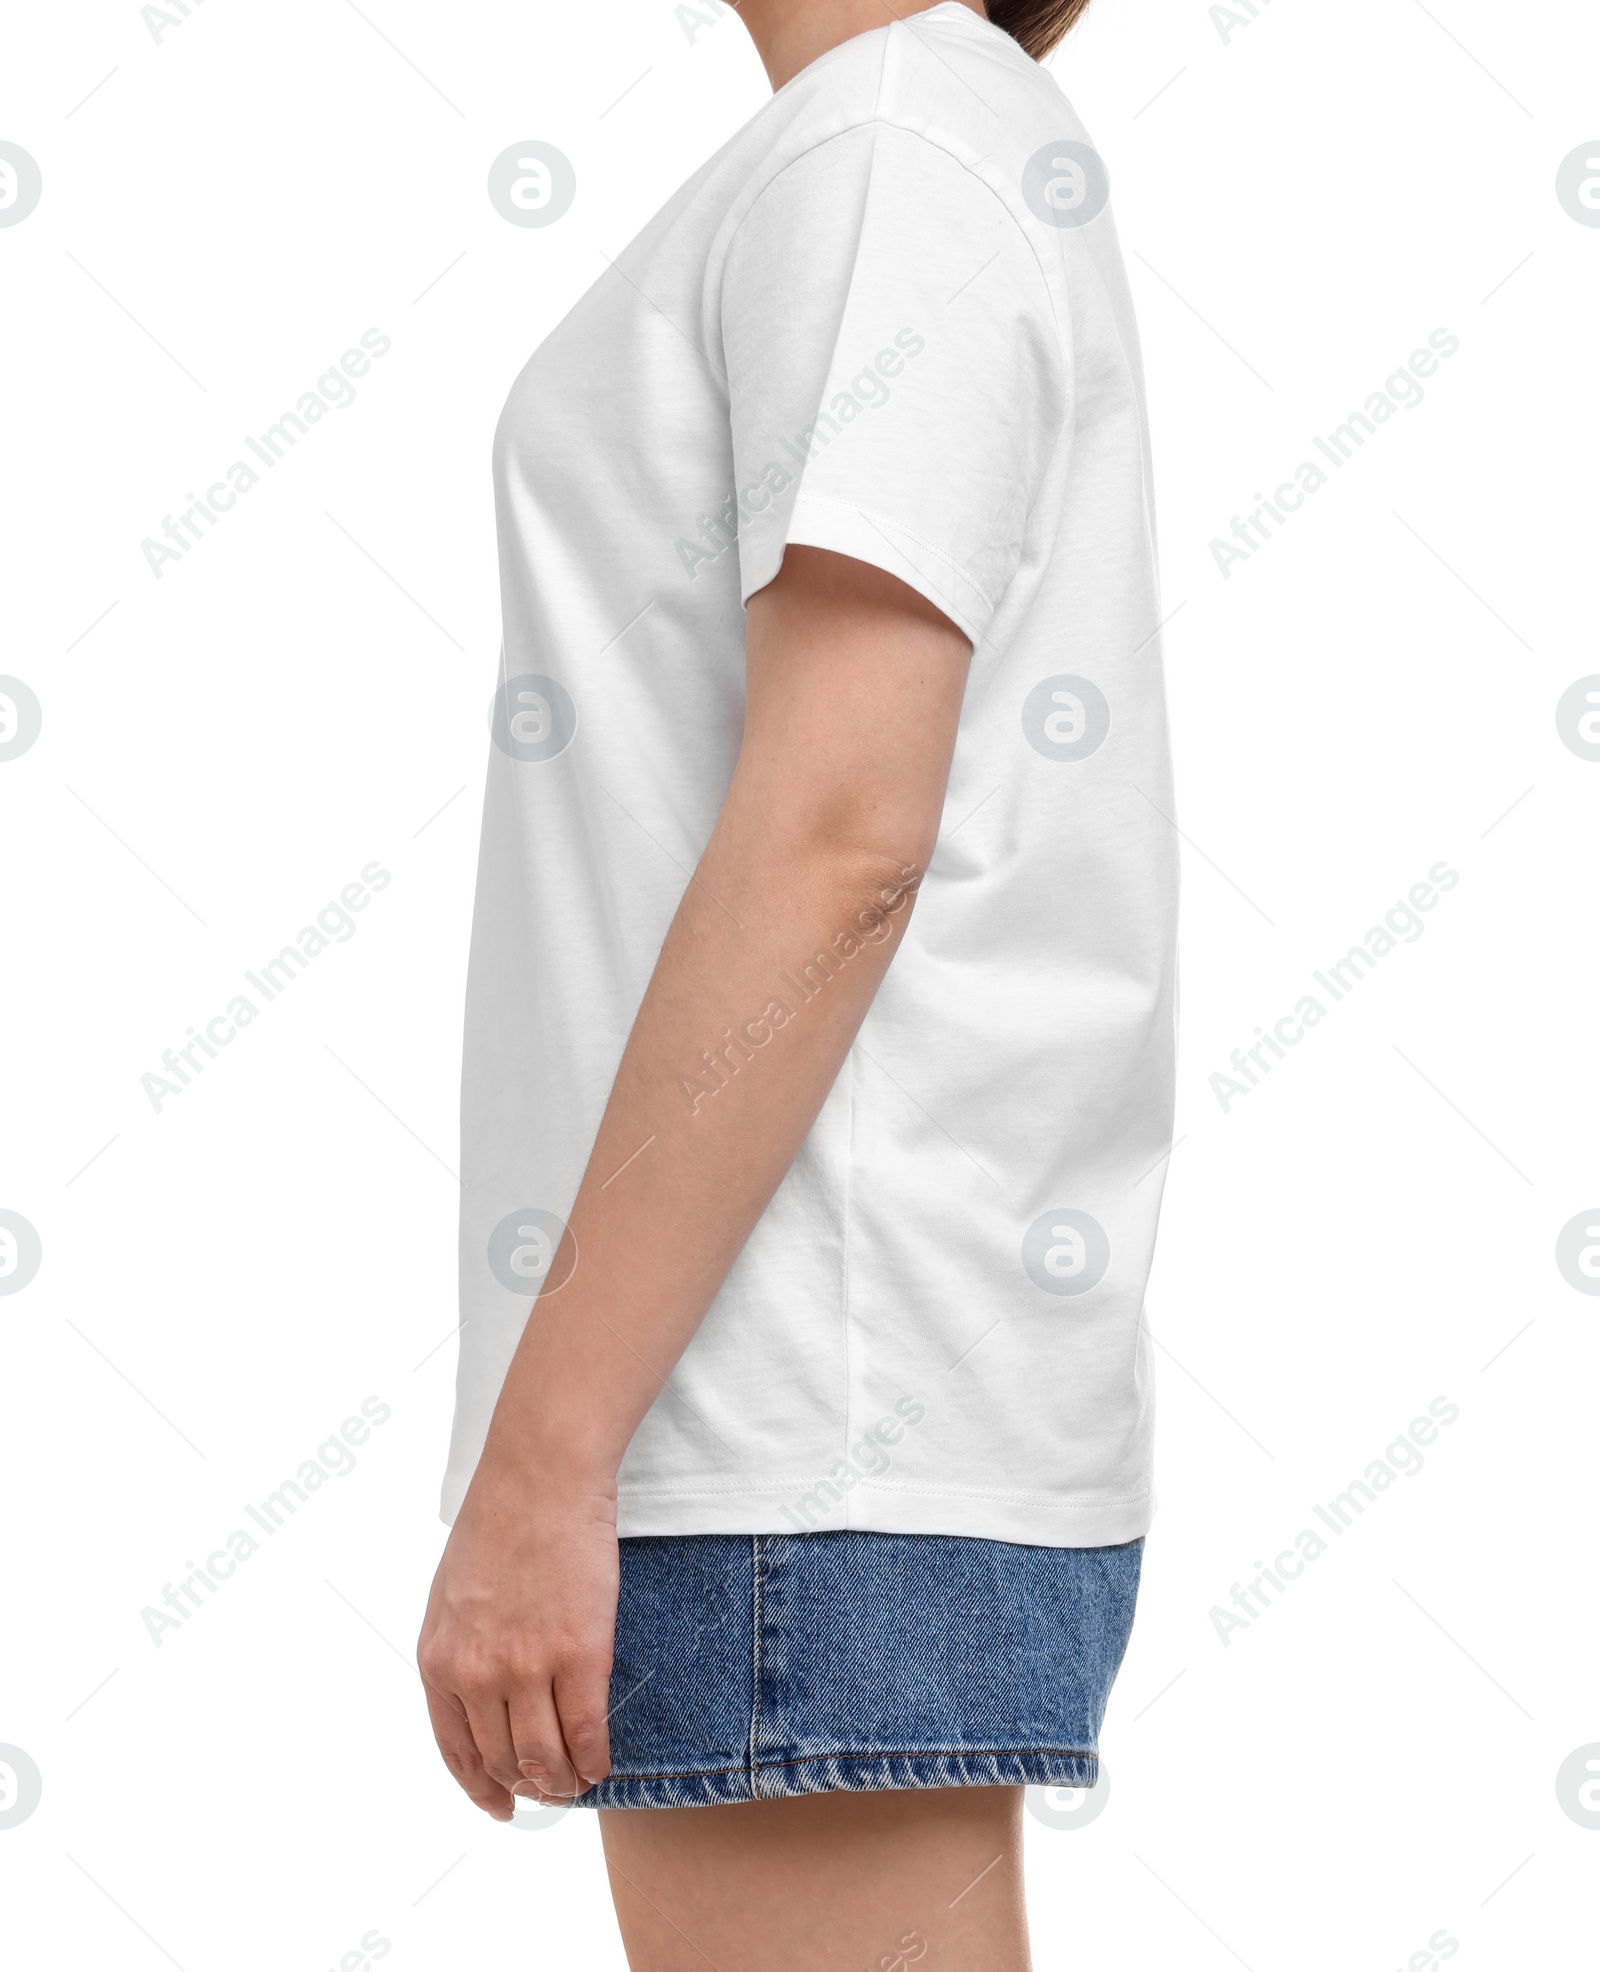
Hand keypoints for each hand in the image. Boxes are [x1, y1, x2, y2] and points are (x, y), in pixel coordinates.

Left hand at [417, 1465, 619, 1818]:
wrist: (541, 1476)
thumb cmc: (502, 1519)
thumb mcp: (453, 1594)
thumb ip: (462, 1648)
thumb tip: (482, 1694)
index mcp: (439, 1660)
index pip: (455, 1750)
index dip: (480, 1786)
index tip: (500, 1804)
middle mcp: (477, 1674)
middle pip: (503, 1760)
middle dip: (528, 1786)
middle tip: (551, 1790)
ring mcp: (528, 1667)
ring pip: (544, 1757)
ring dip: (563, 1782)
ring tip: (578, 1782)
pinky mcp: (580, 1654)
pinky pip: (586, 1731)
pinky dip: (595, 1757)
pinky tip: (602, 1762)